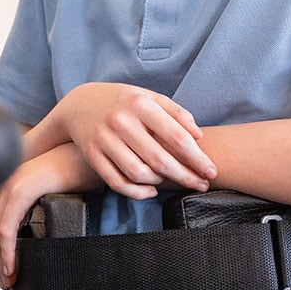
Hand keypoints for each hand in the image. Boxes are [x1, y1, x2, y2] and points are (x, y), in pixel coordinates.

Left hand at [0, 144, 99, 288]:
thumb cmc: (77, 167)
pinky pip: (5, 229)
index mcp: (10, 181)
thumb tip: (33, 229)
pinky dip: (6, 251)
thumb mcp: (51, 188)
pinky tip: (12, 264)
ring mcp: (10, 184)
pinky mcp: (20, 190)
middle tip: (4, 278)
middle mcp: (4, 181)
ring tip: (10, 277)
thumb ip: (36, 202)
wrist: (90, 152)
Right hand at [46, 82, 216, 197]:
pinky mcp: (93, 156)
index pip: (176, 136)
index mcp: (140, 105)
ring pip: (139, 174)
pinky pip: (118, 182)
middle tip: (202, 185)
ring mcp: (105, 140)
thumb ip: (176, 113)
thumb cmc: (124, 101)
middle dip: (186, 176)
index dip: (197, 157)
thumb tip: (199, 136)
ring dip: (162, 182)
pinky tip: (152, 190)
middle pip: (160, 159)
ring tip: (174, 180)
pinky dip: (137, 192)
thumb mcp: (149, 97)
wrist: (80, 104)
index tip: (211, 171)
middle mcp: (121, 122)